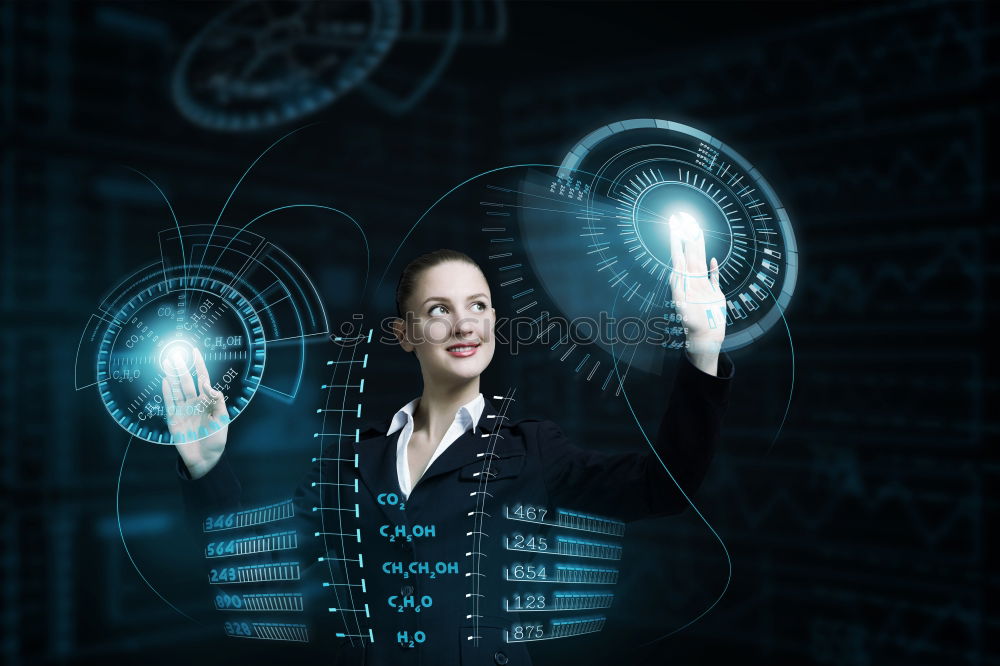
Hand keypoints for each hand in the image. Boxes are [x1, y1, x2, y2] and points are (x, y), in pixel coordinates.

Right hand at [161, 347, 228, 478]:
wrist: (205, 459)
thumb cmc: (216, 439)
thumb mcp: (222, 419)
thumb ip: (217, 401)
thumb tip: (208, 385)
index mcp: (207, 401)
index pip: (202, 378)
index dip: (198, 365)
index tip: (194, 351)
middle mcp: (194, 403)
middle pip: (187, 381)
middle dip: (181, 367)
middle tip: (175, 354)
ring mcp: (183, 410)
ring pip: (177, 389)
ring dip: (172, 376)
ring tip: (167, 362)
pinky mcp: (174, 419)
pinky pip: (169, 403)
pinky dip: (167, 392)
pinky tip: (166, 381)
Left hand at [667, 212, 726, 372]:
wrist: (705, 339)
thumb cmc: (694, 326)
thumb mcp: (684, 309)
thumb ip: (679, 291)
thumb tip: (675, 273)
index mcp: (685, 282)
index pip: (679, 257)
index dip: (677, 241)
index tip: (675, 227)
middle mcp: (692, 281)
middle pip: (690, 254)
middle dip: (687, 238)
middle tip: (684, 220)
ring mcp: (703, 287)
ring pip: (701, 261)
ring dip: (698, 247)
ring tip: (697, 233)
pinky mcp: (714, 294)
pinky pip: (713, 277)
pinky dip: (713, 268)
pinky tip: (713, 259)